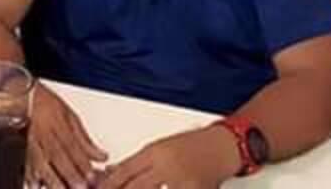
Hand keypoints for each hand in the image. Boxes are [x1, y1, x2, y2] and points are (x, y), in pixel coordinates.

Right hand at [27, 82, 106, 187]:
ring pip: (39, 160)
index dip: (81, 161)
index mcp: (57, 122)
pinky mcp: (20, 147)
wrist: (21, 95)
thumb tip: (102, 156)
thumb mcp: (70, 115)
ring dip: (50, 177)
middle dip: (69, 173)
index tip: (91, 176)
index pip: (72, 144)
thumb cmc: (45, 103)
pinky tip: (36, 184)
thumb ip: (85, 139)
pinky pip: (24, 162)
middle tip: (80, 187)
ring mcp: (30, 140)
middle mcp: (44, 132)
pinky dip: (29, 175)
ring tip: (59, 188)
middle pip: (56, 154)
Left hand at [98, 125, 241, 188]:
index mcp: (155, 152)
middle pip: (135, 188)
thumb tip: (112, 174)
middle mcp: (167, 167)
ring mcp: (182, 182)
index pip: (124, 171)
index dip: (108, 184)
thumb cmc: (191, 145)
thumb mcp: (159, 148)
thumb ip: (138, 163)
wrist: (222, 147)